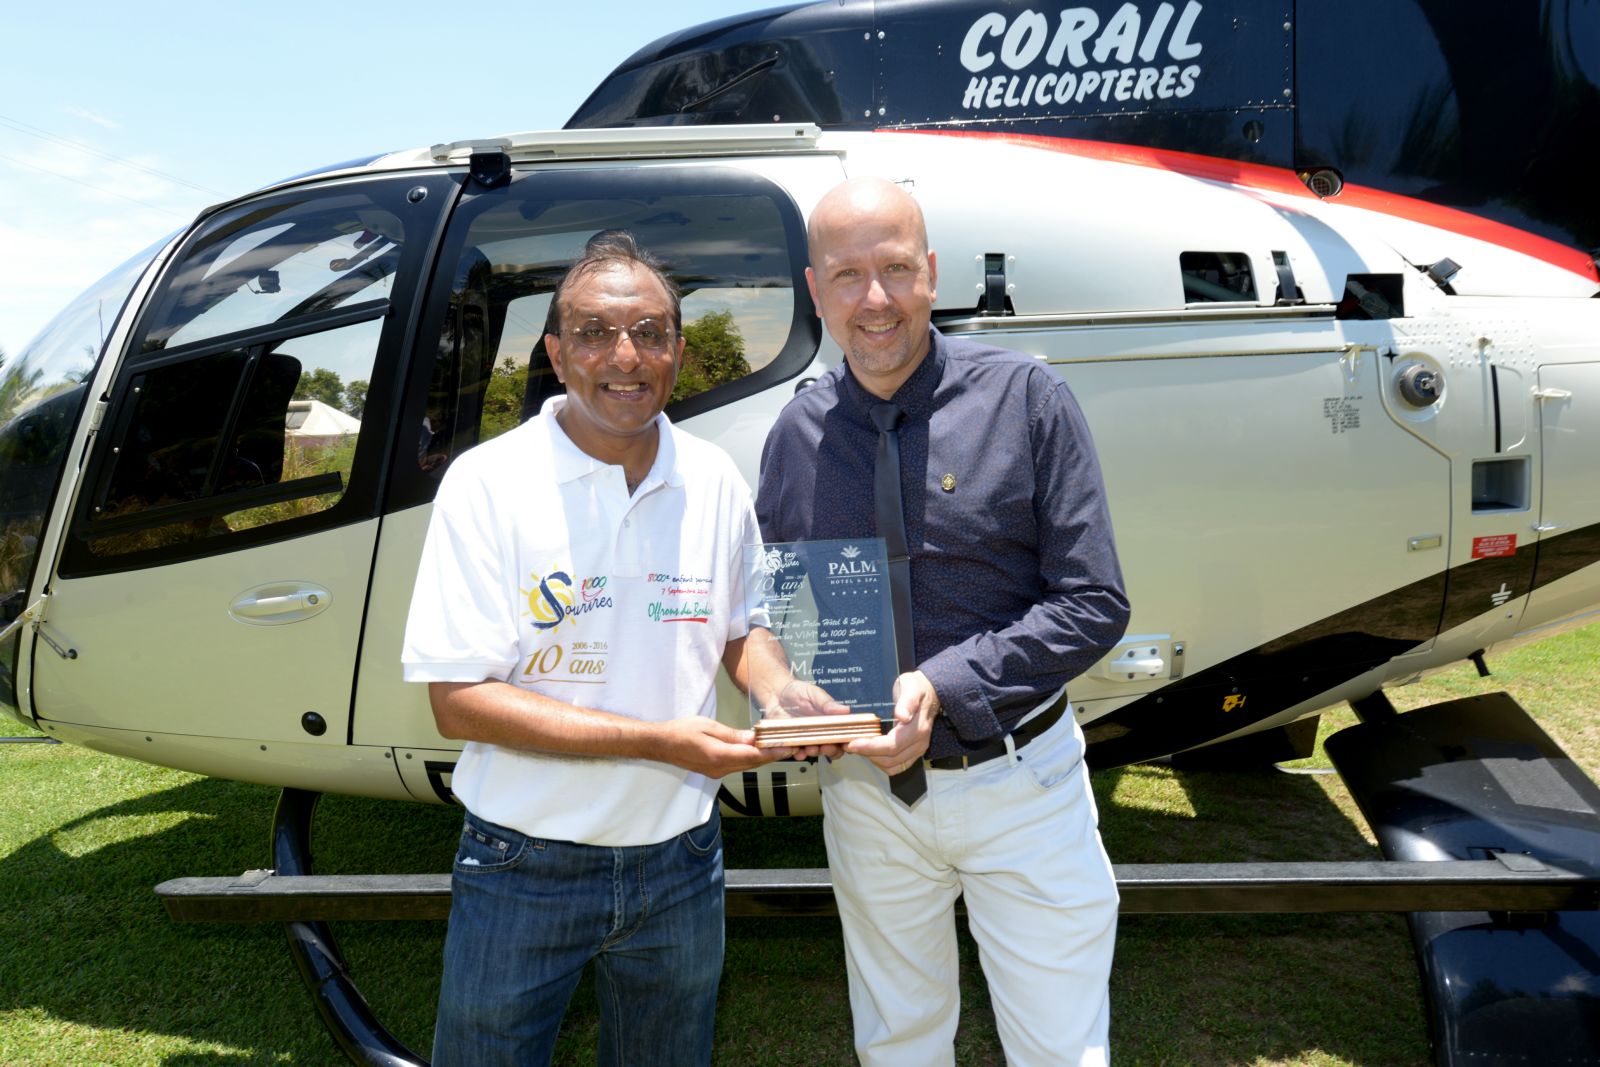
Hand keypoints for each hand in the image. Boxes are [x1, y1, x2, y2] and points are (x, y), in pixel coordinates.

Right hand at [656, 717, 793, 775]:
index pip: (753, 756)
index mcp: (718, 756)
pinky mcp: (713, 771)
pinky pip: (737, 766)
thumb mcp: (709, 726)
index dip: (773, 753)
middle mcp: (719, 769)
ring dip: (762, 758)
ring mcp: (716, 773)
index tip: (788, 747)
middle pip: (752, 764)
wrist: (660, 744)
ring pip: (746, 766)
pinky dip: (749, 759)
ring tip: (778, 747)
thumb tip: (753, 739)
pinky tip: (756, 750)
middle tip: (790, 745)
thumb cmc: (681, 731)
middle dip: (772, 755)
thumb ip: (733, 735)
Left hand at [761, 679, 853, 759]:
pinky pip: (795, 752)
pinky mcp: (792, 742)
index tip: (846, 743)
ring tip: (810, 748)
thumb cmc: (799, 692)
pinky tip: (795, 749)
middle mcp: (821, 734)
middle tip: (826, 746)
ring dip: (814, 753)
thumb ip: (828, 703)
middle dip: (831, 750)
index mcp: (831, 723)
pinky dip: (796, 753)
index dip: (848, 743)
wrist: (776, 694)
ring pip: (814, 752)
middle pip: (832, 749)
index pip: (844, 737)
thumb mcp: (815, 694)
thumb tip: (845, 710)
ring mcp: (806, 739)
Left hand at [844, 670, 938, 774]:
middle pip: (890, 759)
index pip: (892, 745)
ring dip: (872, 759)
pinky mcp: (913, 753)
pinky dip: (880, 761)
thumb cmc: (917, 688)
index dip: (871, 747)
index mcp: (917, 728)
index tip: (852, 743)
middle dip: (867, 754)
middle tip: (848, 743)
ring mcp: (916, 750)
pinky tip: (869, 749)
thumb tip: (903, 716)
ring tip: (857, 746)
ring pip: (892, 766)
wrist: (930, 692)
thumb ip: (908, 701)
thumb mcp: (911, 687)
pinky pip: (896, 766)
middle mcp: (918, 743)